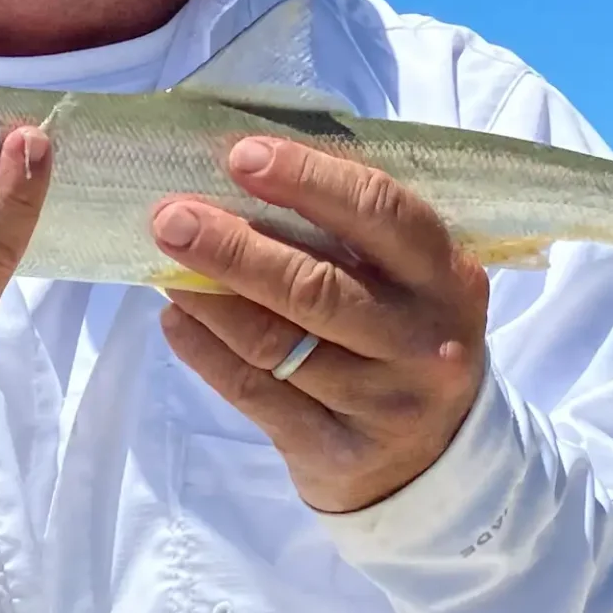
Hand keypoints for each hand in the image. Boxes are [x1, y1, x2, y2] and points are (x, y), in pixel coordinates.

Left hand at [152, 137, 488, 513]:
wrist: (432, 456)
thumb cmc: (402, 330)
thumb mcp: (406, 277)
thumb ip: (347, 228)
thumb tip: (243, 172)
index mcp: (446, 276)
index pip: (379, 212)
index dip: (307, 180)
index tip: (240, 156)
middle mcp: (424, 341)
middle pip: (314, 286)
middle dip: (233, 246)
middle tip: (170, 217)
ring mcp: (384, 403)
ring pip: (275, 342)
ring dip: (209, 297)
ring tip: (166, 264)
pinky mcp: (338, 453)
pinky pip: (256, 394)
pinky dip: (206, 352)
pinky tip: (177, 320)